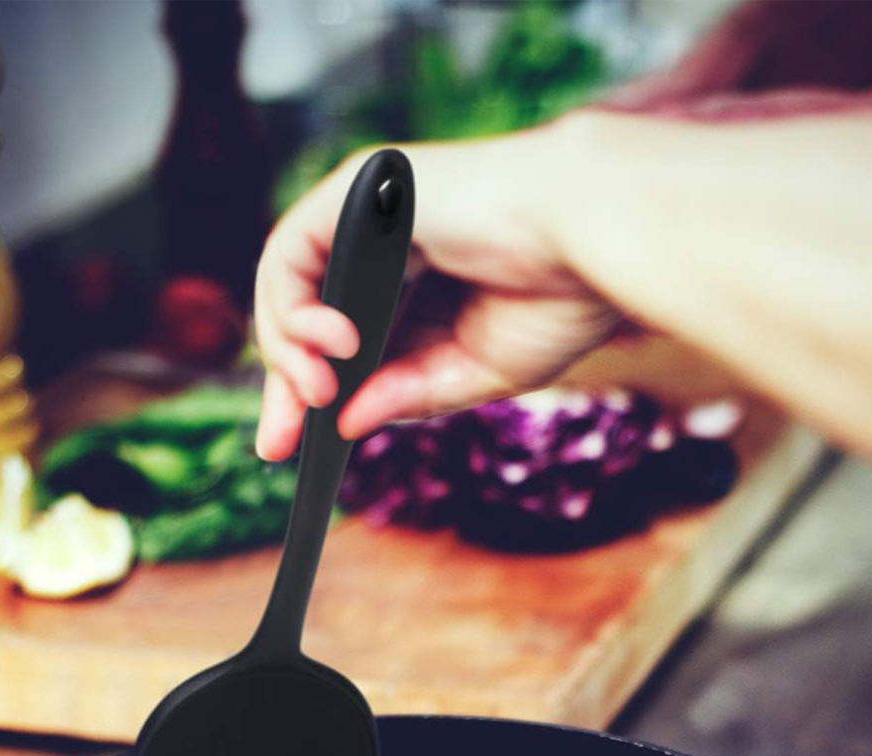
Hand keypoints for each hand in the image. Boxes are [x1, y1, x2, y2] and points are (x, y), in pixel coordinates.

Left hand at [252, 133, 621, 461]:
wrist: (593, 238)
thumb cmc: (559, 294)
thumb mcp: (474, 370)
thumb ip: (409, 393)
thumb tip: (346, 423)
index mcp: (415, 282)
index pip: (338, 342)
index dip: (310, 393)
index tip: (291, 448)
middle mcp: (383, 243)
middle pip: (304, 318)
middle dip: (286, 385)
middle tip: (279, 444)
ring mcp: (368, 214)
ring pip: (288, 287)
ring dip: (289, 352)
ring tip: (321, 392)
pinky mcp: (358, 192)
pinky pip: (291, 251)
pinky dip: (295, 307)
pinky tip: (335, 344)